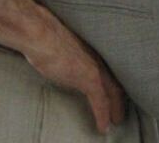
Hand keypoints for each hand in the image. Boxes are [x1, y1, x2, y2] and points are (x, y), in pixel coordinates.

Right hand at [0, 0, 125, 133]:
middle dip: (119, 97)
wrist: (38, 32)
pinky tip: (104, 127)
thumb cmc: (41, 32)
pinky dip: (103, 115)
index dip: (111, 81)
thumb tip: (49, 51)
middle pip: (114, 80)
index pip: (106, 67)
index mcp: (89, 48)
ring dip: (115, 108)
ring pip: (112, 93)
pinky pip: (100, 102)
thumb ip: (58, 49)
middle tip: (120, 111)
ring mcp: (94, 67)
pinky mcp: (89, 79)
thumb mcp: (54, 42)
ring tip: (116, 120)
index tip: (113, 90)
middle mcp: (96, 56)